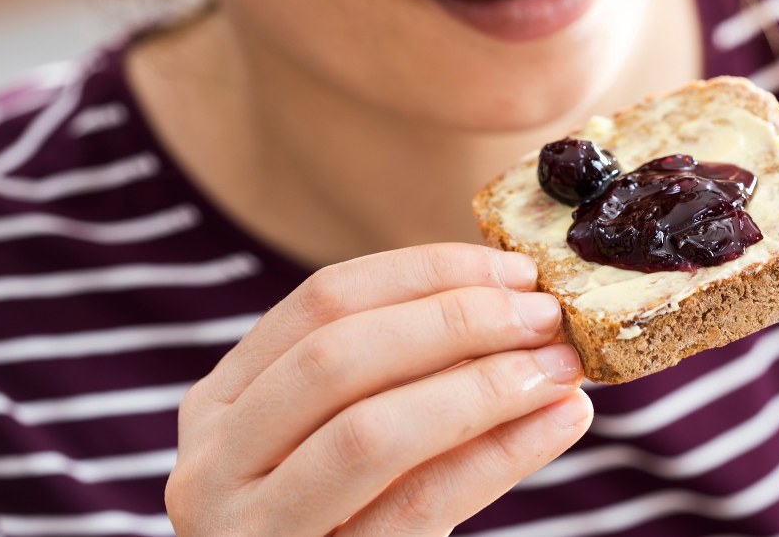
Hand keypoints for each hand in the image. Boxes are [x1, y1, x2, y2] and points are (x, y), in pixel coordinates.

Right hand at [165, 243, 590, 534]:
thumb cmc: (346, 522)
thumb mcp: (346, 439)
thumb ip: (406, 376)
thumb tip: (520, 303)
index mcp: (222, 402)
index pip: (322, 301)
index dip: (427, 273)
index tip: (514, 268)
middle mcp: (216, 463)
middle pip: (338, 356)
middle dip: (457, 321)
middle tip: (545, 315)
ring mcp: (253, 529)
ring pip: (371, 432)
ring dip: (484, 386)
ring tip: (562, 368)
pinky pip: (419, 503)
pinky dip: (502, 455)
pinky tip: (560, 421)